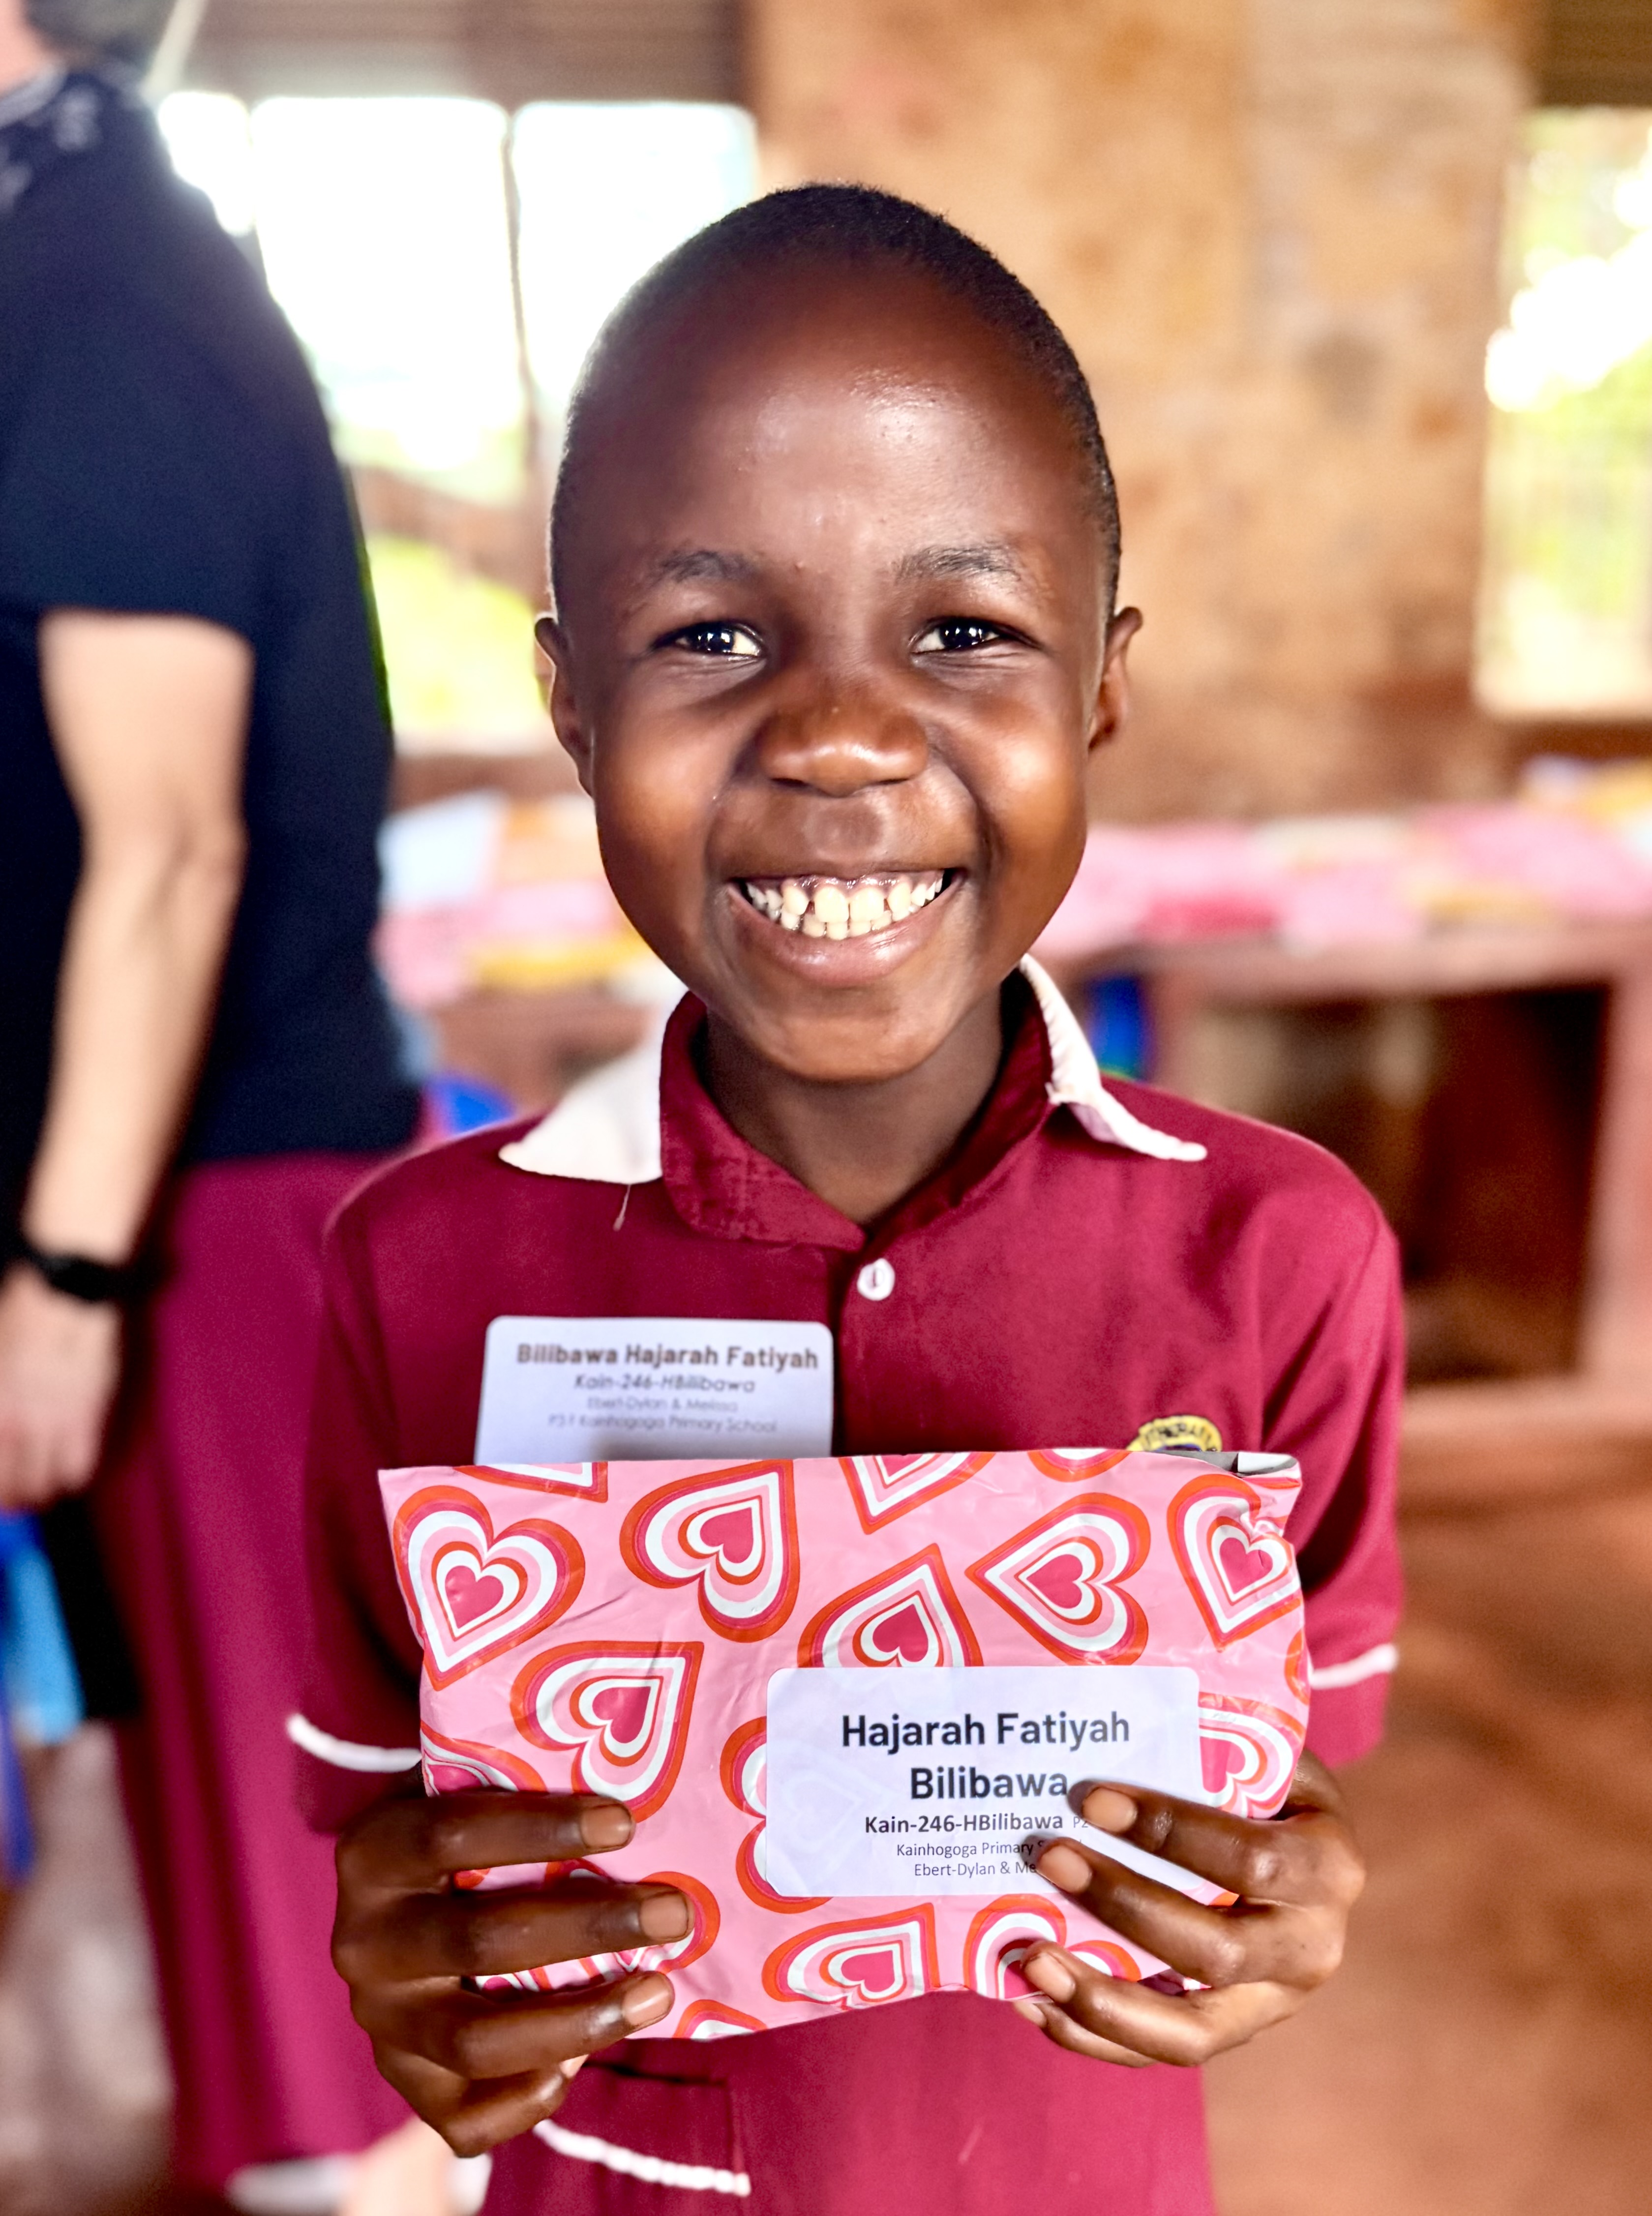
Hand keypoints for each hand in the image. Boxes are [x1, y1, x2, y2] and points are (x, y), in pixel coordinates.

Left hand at [0, 1265, 121, 1506]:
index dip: (0, 1493)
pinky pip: (79, 1466)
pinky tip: (74, 1471)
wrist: (62, 1294)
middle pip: (10, 1489)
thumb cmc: (22, 1319)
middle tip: (21, 1502)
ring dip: (44, 1493)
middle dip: (16, 1501)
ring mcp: (49, 1423)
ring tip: (47, 1492)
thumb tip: (3, 1429)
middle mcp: (11, 1424)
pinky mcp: (86, 1417)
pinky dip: (75, 1474)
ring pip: (43, 1485)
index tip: (3, 1499)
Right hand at [332, 1791, 690, 2155]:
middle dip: (587, 1927)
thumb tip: (636, 1784)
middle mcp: (362, 1942)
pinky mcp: (403, 2082)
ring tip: (658, 1992)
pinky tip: (580, 2063)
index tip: (624, 1822)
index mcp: (373, 1854)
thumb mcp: (472, 1797)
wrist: (406, 1906)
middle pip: (477, 1940)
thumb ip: (521, 1786)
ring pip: (475, 2039)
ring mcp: (380, 2021)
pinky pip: (462, 2118)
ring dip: (578, 2020)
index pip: (450, 1833)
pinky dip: (528, 2097)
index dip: (539, 1828)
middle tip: (672, 1913)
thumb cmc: (467, 1838)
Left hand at [1016, 1753, 1362, 2065]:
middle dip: (1122, 1904)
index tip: (1091, 1800)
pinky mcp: (1231, 2032)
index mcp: (1330, 1866)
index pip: (1250, 1858)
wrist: (1300, 1847)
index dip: (1170, 1832)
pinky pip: (1158, 2052)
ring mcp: (1272, 2002)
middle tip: (1048, 1857)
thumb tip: (1104, 1703)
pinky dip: (1091, 2033)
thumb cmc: (1265, 1783)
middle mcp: (1313, 1948)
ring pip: (1188, 2032)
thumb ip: (1213, 1741)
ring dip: (1099, 1998)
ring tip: (1029, 1959)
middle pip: (1214, 1951)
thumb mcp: (1264, 1752)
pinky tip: (1031, 1998)